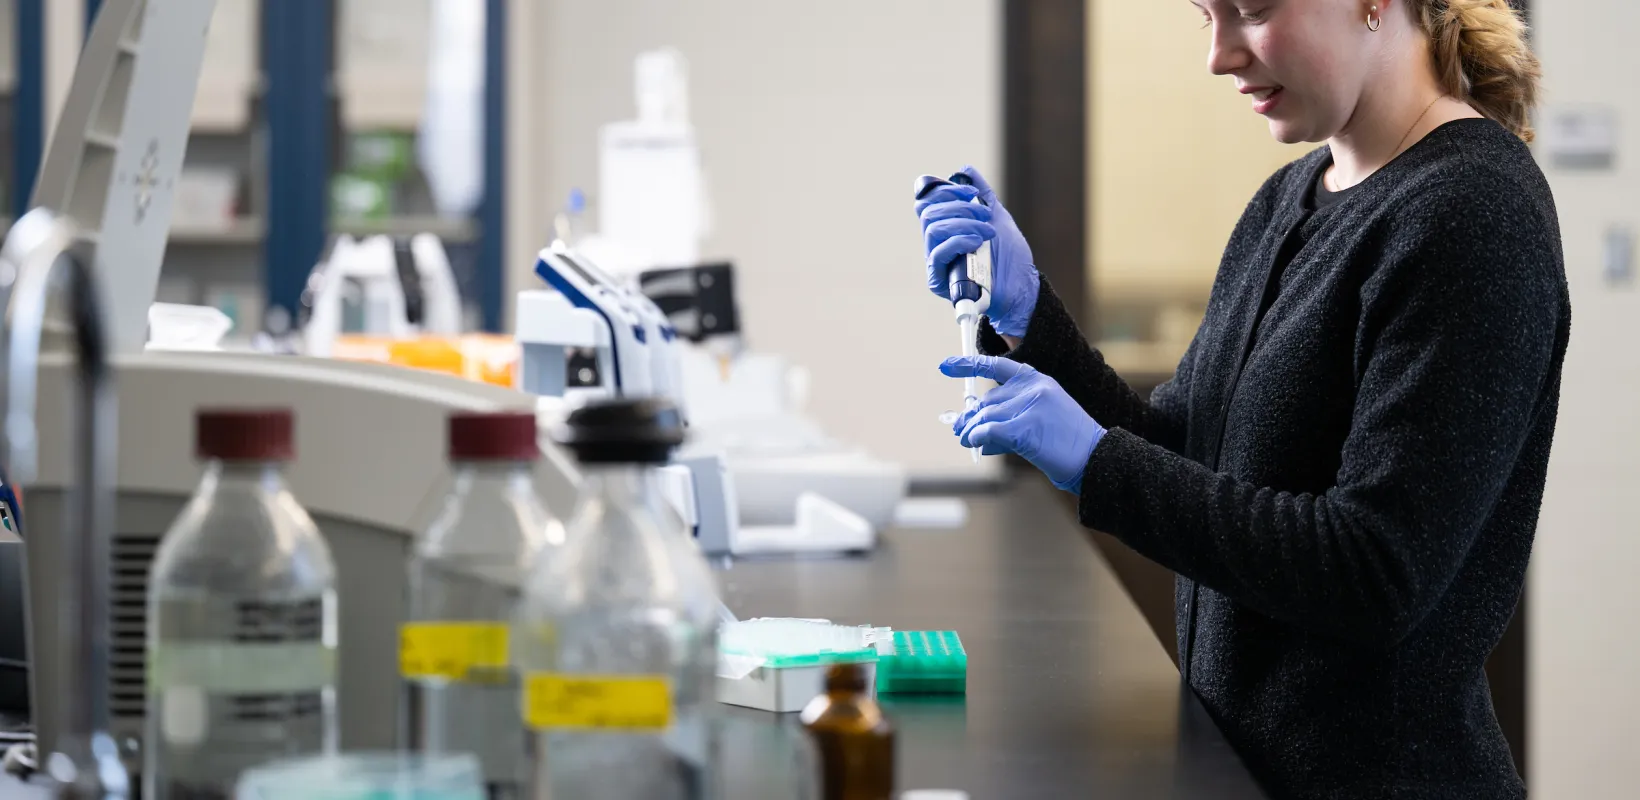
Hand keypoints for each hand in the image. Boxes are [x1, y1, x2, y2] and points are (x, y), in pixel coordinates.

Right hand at [914, 166, 1040, 337]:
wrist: (1021, 282)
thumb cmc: (1008, 254)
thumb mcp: (996, 216)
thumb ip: (981, 193)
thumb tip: (965, 170)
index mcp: (944, 226)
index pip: (928, 202)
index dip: (945, 191)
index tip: (973, 193)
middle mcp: (936, 243)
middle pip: (928, 213)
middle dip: (959, 207)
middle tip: (985, 213)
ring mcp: (936, 261)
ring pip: (933, 230)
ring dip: (963, 224)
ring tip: (987, 231)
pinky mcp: (939, 280)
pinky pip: (938, 253)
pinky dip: (959, 241)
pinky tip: (978, 241)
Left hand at [942, 355, 1103, 492]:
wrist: (1095, 458)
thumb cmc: (1068, 442)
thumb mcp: (1041, 418)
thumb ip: (1010, 415)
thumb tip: (972, 428)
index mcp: (1038, 380)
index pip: (997, 366)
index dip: (969, 365)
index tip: (946, 367)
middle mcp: (1033, 388)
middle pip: (987, 400)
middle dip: (970, 416)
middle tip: (959, 430)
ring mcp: (1030, 406)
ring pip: (984, 417)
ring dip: (971, 430)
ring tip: (966, 440)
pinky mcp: (1024, 428)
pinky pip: (987, 431)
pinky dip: (976, 438)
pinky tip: (974, 444)